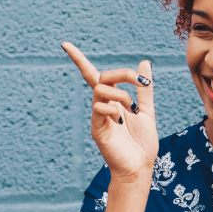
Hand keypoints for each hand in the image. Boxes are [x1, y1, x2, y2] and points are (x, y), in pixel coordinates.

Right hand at [62, 42, 158, 183]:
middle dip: (122, 74)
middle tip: (140, 82)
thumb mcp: (148, 111)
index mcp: (113, 101)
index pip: (92, 75)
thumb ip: (145, 88)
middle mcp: (102, 106)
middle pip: (101, 77)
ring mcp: (98, 117)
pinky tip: (122, 122)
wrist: (140, 167)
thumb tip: (144, 62)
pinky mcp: (97, 129)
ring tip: (132, 110)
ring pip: (100, 90)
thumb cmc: (142, 143)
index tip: (64, 44)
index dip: (78, 59)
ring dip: (121, 94)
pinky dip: (113, 109)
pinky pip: (99, 108)